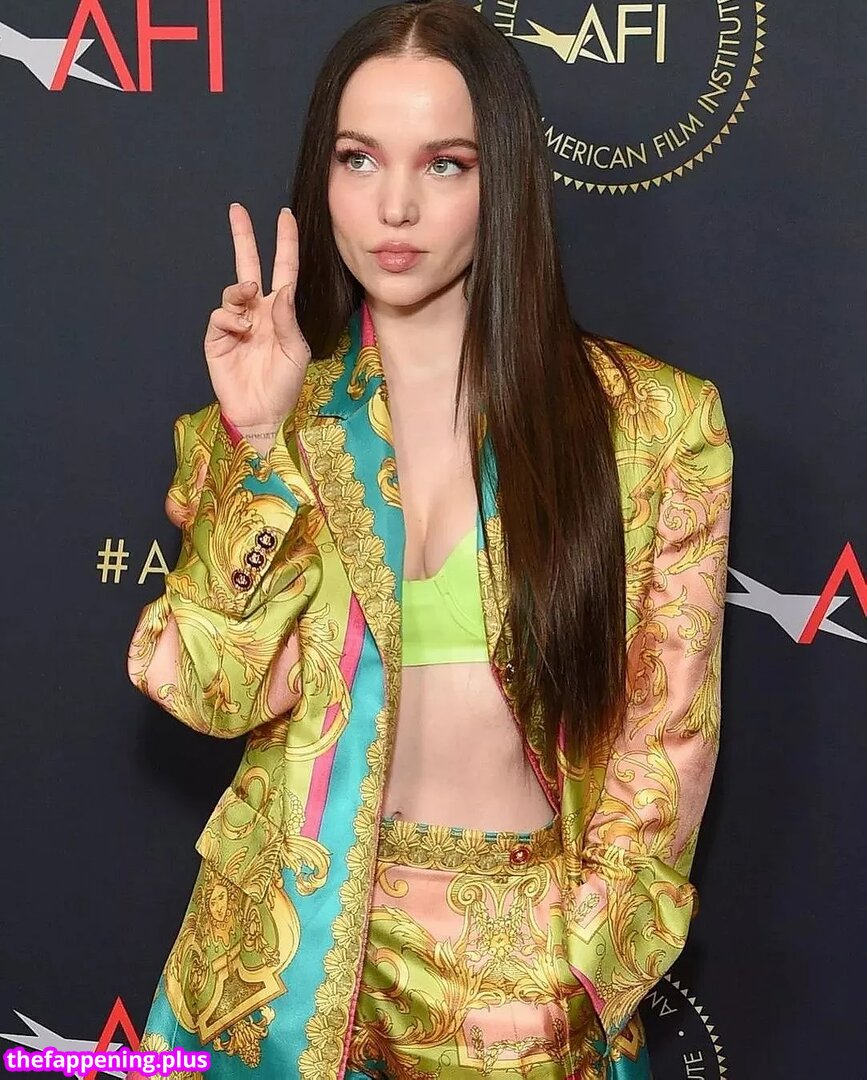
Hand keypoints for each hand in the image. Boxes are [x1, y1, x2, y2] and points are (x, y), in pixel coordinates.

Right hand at [203, 202, 311, 428]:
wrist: (262, 414)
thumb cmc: (284, 387)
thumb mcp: (296, 353)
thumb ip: (287, 321)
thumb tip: (281, 289)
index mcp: (279, 313)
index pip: (283, 271)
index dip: (285, 244)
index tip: (286, 217)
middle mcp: (257, 313)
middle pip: (248, 267)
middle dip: (244, 238)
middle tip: (238, 210)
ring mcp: (236, 324)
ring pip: (232, 290)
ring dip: (240, 289)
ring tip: (248, 297)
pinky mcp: (217, 339)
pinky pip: (220, 315)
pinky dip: (229, 318)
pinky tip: (239, 330)